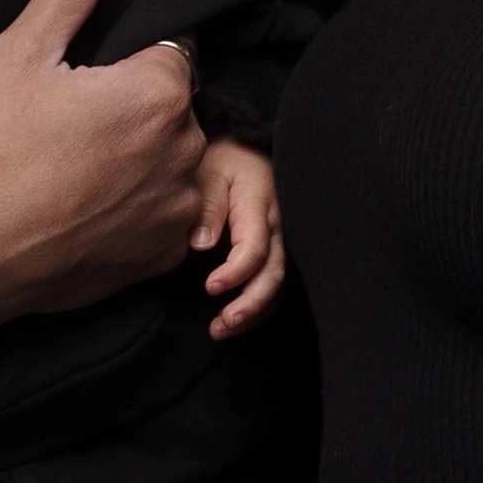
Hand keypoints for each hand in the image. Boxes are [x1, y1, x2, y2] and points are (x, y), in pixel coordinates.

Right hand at [0, 0, 208, 325]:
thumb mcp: (18, 56)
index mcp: (157, 91)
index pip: (172, 44)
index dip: (132, 50)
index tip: (95, 68)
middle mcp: (184, 148)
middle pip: (174, 102)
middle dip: (135, 102)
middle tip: (74, 118)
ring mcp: (177, 207)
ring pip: (171, 157)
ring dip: (141, 154)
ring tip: (79, 163)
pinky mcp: (162, 253)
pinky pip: (163, 211)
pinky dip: (136, 204)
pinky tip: (88, 202)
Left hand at [194, 136, 287, 332]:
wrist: (247, 151)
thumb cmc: (223, 162)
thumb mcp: (210, 172)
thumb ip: (207, 206)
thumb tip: (201, 245)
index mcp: (259, 205)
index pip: (255, 247)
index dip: (235, 273)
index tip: (210, 288)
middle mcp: (277, 226)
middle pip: (274, 272)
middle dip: (251, 304)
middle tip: (223, 324)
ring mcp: (282, 240)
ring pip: (278, 284)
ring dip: (253, 313)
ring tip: (220, 331)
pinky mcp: (277, 249)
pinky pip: (275, 283)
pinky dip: (257, 307)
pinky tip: (233, 322)